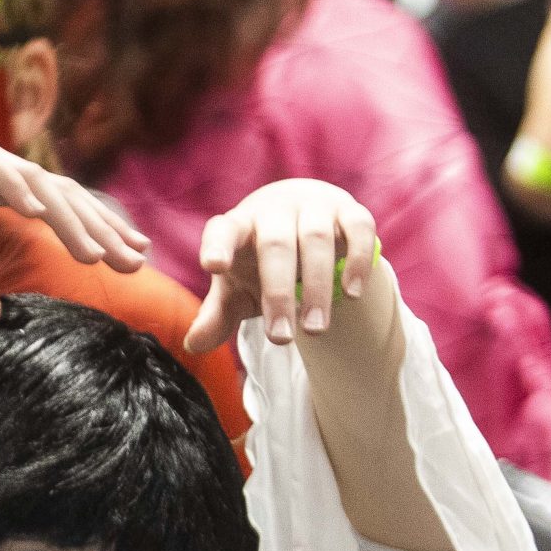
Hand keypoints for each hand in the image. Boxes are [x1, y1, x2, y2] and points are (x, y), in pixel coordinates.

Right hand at [0, 97, 148, 324]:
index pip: (57, 208)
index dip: (93, 231)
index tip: (127, 258)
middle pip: (61, 198)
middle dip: (101, 229)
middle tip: (137, 261)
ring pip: (37, 185)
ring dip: (70, 219)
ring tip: (99, 253)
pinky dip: (19, 188)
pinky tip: (43, 213)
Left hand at [185, 178, 379, 352]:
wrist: (304, 226)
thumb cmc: (260, 263)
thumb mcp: (237, 290)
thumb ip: (218, 316)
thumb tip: (193, 345)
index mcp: (238, 226)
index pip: (222, 231)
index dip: (217, 246)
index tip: (213, 267)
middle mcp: (273, 210)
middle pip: (274, 244)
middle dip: (278, 294)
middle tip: (280, 338)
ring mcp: (313, 206)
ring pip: (316, 238)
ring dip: (316, 286)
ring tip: (314, 330)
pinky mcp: (348, 211)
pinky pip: (357, 229)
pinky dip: (357, 260)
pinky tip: (352, 294)